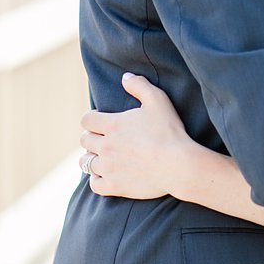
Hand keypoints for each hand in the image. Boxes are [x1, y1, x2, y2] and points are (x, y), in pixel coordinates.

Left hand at [77, 72, 196, 199]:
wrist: (179, 165)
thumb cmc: (170, 132)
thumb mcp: (158, 101)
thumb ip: (139, 85)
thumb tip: (124, 77)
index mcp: (112, 125)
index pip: (86, 121)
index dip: (91, 119)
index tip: (99, 122)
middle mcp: (106, 146)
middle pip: (84, 141)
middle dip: (92, 138)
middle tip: (102, 139)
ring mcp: (109, 168)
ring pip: (86, 163)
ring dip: (91, 158)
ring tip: (101, 157)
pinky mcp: (115, 186)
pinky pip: (94, 184)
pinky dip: (96, 180)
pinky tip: (105, 176)